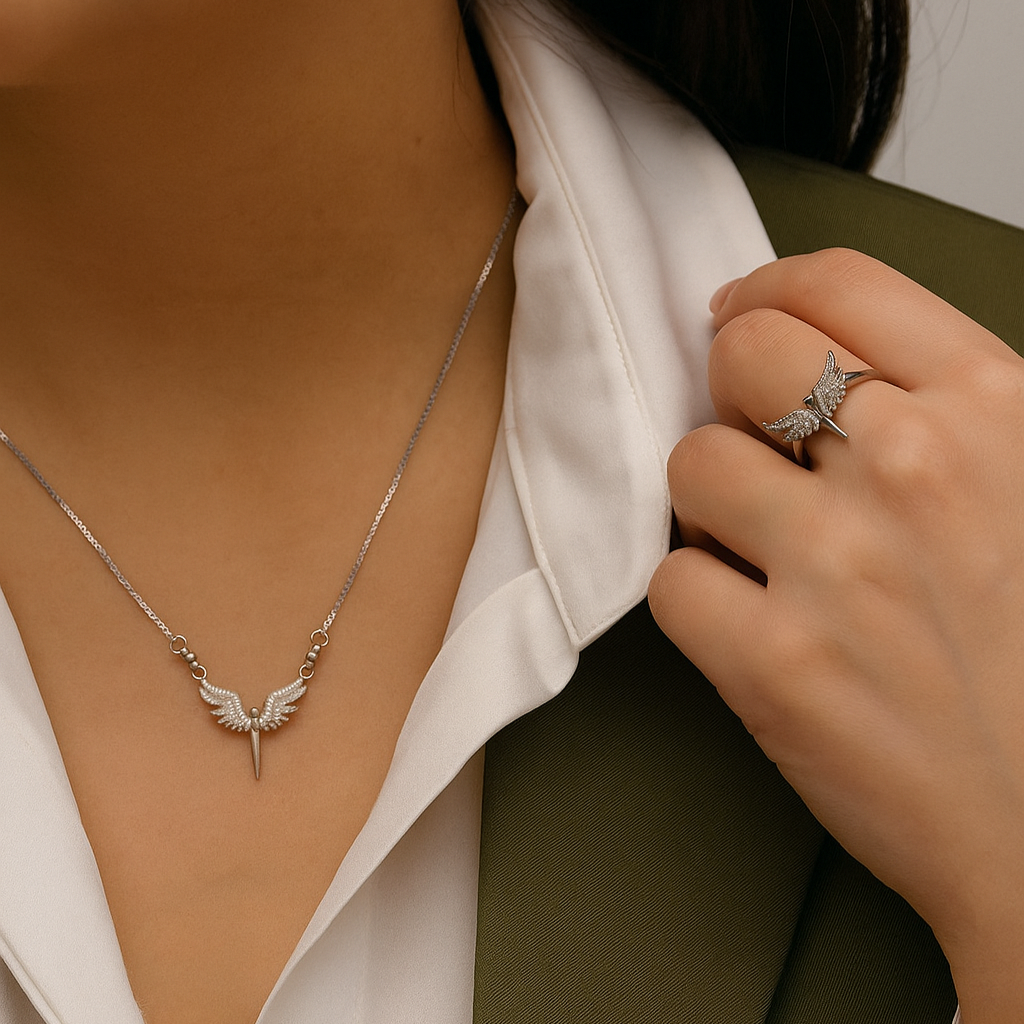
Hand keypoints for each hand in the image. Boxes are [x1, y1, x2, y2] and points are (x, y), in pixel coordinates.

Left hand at [648, 249, 1023, 1021]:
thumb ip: (963, 410)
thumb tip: (847, 356)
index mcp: (997, 410)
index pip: (838, 285)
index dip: (770, 292)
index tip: (745, 314)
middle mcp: (913, 470)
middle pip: (743, 355)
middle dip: (731, 386)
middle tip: (748, 431)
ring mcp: (836, 567)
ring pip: (691, 463)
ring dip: (710, 500)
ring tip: (757, 543)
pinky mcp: (773, 666)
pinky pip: (671, 579)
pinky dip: (698, 595)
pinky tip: (748, 617)